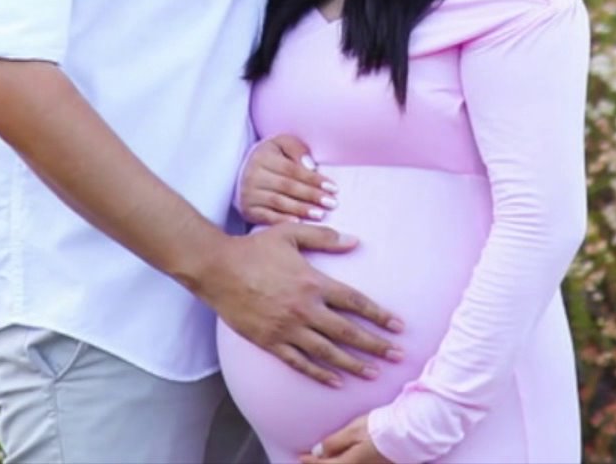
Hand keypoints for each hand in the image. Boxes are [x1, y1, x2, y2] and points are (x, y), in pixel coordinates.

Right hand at [199, 224, 404, 386]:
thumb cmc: (253, 248)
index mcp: (313, 283)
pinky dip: (319, 374)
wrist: (216, 268)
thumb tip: (355, 241)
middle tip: (398, 356)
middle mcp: (304, 309)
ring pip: (327, 353)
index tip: (399, 326)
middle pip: (347, 332)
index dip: (379, 315)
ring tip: (374, 373)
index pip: (355, 302)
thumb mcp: (290, 234)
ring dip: (353, 364)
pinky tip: (336, 381)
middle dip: (376, 345)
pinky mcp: (270, 342)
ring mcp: (287, 329)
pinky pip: (299, 363)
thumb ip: (324, 237)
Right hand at [240, 134, 337, 225]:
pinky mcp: (248, 210)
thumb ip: (297, 149)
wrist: (244, 172)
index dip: (314, 179)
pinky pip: (266, 217)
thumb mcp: (282, 144)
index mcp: (262, 156)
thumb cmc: (272, 158)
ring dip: (301, 209)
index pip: (292, 169)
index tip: (333, 188)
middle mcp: (252, 175)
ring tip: (320, 214)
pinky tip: (298, 224)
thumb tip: (310, 166)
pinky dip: (283, 221)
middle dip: (311, 195)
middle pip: (287, 186)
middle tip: (332, 203)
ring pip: (278, 202)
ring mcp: (249, 194)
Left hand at [299, 414, 393, 463]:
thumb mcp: (353, 431)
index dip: (311, 462)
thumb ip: (334, 442)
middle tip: (310, 460)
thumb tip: (318, 452)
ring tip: (325, 459)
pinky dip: (344, 461)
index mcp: (351, 463)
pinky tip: (344, 457)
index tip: (301, 457)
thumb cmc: (381, 428)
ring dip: (333, 463)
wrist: (409, 432)